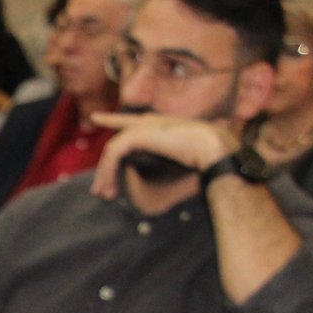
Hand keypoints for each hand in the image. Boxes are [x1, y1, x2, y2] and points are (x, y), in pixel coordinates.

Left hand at [89, 111, 237, 199]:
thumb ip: (166, 168)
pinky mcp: (140, 133)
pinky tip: (108, 187)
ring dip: (105, 174)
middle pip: (119, 140)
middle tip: (99, 191)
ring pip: (114, 149)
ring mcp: (147, 125)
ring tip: (104, 195)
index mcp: (165, 126)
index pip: (132, 121)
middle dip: (106, 166)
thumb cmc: (208, 162)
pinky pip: (115, 152)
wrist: (217, 152)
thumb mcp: (183, 166)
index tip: (96, 117)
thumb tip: (148, 186)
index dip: (113, 119)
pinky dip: (108, 170)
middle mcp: (154, 121)